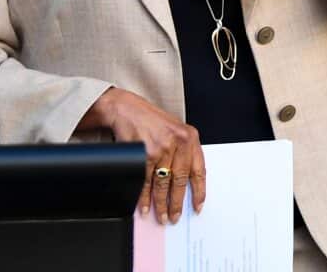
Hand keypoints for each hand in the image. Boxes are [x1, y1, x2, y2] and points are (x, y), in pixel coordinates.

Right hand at [80, 88, 205, 223]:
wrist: (127, 109)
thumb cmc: (151, 121)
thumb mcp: (175, 131)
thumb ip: (183, 152)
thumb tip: (185, 183)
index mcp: (190, 137)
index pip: (199, 170)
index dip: (199, 191)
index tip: (198, 206)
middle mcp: (179, 142)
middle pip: (180, 181)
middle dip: (177, 203)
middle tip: (174, 217)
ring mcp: (162, 148)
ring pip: (163, 184)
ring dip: (161, 204)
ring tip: (161, 216)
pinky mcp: (145, 154)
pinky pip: (146, 181)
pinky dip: (145, 197)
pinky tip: (145, 206)